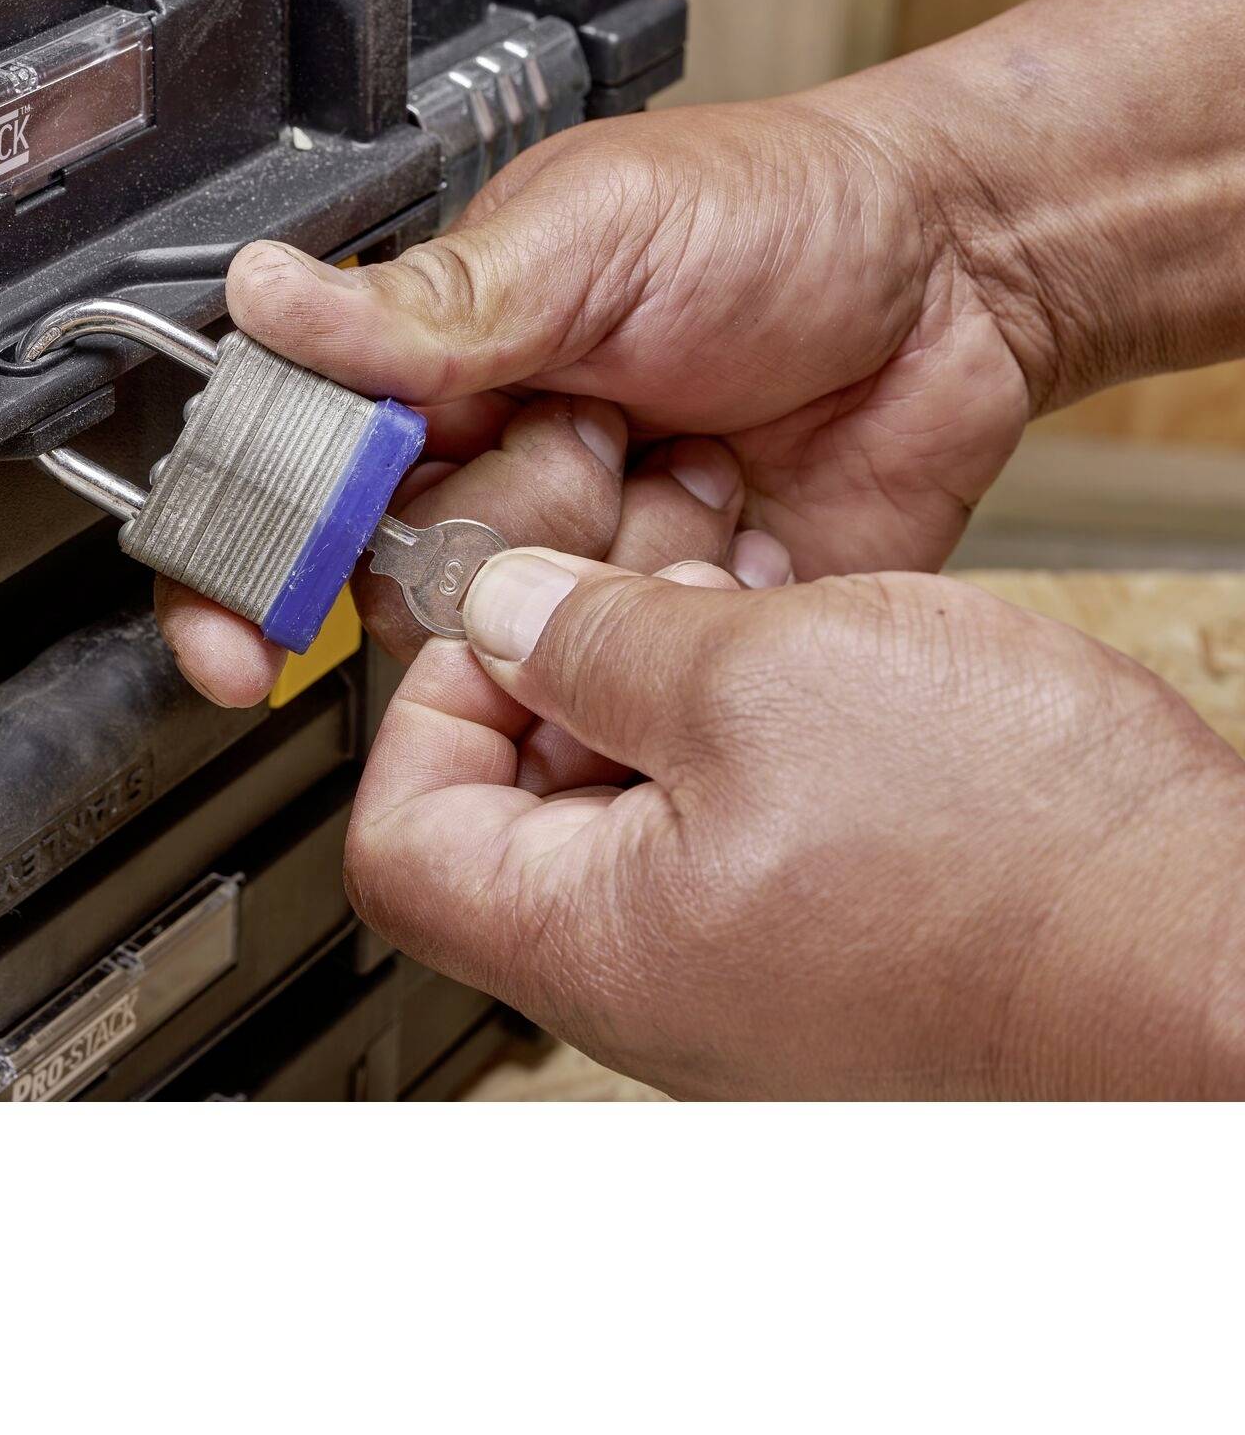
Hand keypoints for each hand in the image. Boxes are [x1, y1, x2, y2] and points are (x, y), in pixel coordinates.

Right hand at [225, 90, 1031, 586]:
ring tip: (691, 462)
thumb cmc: (776, 214)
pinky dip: (683, 617)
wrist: (961, 276)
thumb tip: (267, 296)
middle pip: (403, 581)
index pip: (295, 483)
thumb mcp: (591, 231)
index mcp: (437, 365)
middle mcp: (494, 469)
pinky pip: (633, 678)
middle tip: (598, 428)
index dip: (251, 567)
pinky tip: (736, 526)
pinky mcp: (675, 621)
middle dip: (504, 523)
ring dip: (609, 562)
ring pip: (514, 639)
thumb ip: (429, 301)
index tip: (244, 638)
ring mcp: (586, 555)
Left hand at [346, 550, 1244, 1098]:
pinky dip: (734, 730)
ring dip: (657, 685)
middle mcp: (649, 980)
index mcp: (593, 940)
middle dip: (556, 671)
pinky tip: (801, 659)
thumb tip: (500, 608)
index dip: (430, 703)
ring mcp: (737, 971)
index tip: (496, 613)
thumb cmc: (1025, 860)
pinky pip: (721, 826)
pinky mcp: (819, 943)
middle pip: (508, 810)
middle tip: (633, 582)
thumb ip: (594, 640)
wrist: (1219, 962)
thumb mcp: (765, 678)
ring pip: (624, 804)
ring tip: (738, 606)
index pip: (400, 835)